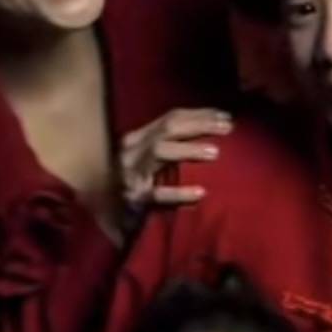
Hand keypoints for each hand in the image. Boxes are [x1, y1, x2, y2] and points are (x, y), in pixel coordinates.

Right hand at [117, 108, 232, 217]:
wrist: (103, 217)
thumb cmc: (132, 188)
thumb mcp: (146, 161)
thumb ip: (169, 147)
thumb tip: (208, 133)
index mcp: (137, 139)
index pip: (171, 118)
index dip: (199, 114)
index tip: (225, 116)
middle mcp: (131, 151)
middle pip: (168, 128)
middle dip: (200, 124)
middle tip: (228, 127)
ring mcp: (130, 175)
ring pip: (159, 152)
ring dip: (189, 150)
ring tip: (215, 153)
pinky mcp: (133, 201)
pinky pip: (157, 194)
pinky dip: (179, 193)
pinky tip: (200, 193)